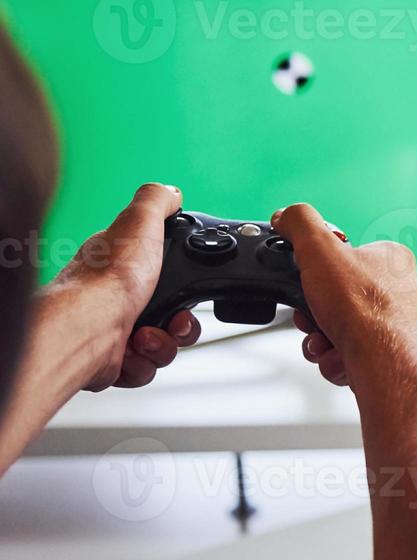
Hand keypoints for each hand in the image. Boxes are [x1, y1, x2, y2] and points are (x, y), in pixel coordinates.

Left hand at [44, 183, 200, 390]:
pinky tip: (133, 352)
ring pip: (162, 343)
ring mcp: (113, 329)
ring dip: (163, 344)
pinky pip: (145, 366)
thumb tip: (171, 192)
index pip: (165, 273)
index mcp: (121, 264)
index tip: (187, 286)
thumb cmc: (107, 281)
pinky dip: (144, 363)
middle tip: (174, 319)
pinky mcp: (111, 359)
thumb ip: (157, 202)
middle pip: (171, 313)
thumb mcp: (139, 222)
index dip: (184, 282)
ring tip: (146, 336)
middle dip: (181, 321)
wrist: (86, 332)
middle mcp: (115, 297)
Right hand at [271, 203, 416, 387]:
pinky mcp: (391, 353)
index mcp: (393, 259)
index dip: (317, 272)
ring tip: (323, 341)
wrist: (382, 363)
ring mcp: (398, 324)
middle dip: (315, 312)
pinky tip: (336, 357)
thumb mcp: (320, 249)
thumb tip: (286, 215)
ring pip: (342, 327)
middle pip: (338, 296)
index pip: (344, 257)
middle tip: (310, 317)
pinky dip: (336, 358)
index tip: (305, 282)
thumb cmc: (362, 309)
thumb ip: (300, 223)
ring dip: (321, 338)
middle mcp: (401, 290)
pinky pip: (351, 353)